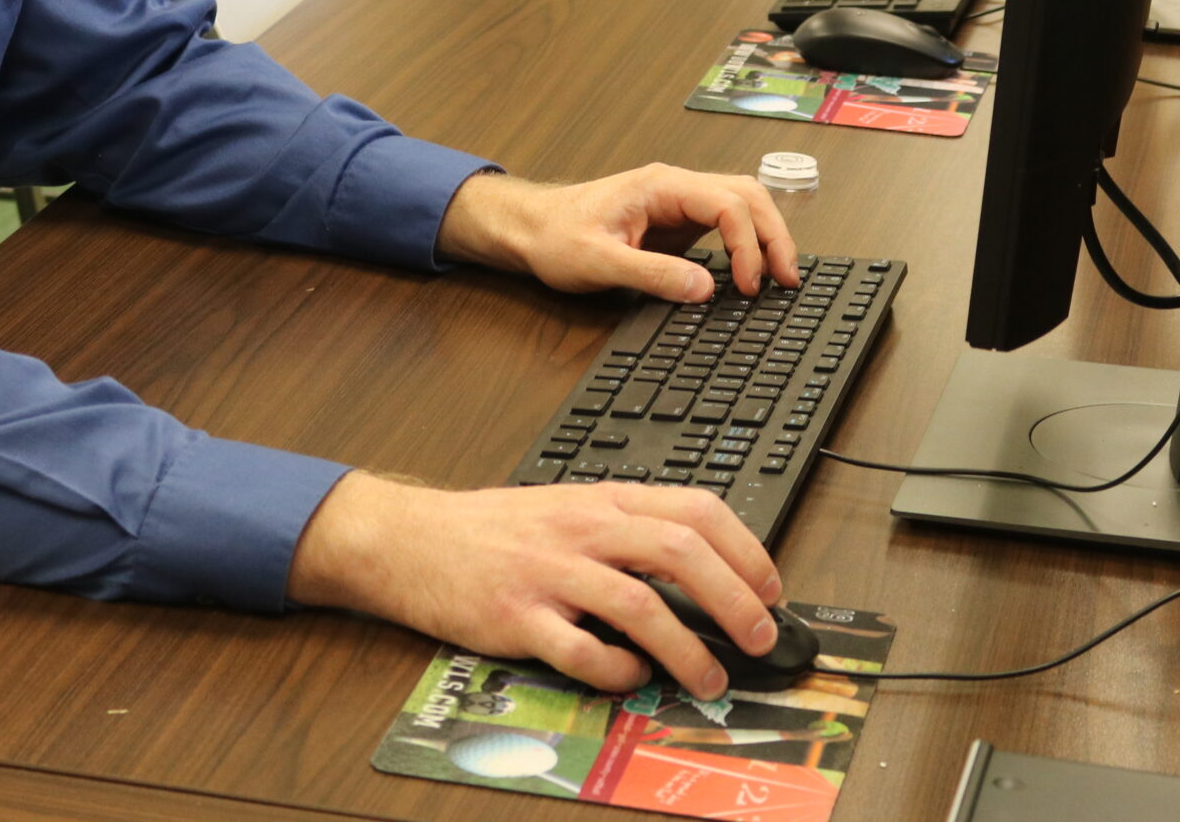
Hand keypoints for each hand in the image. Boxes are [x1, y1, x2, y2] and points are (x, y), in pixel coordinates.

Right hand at [288, 472, 782, 695]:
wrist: (409, 539)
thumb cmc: (492, 530)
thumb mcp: (566, 509)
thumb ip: (625, 531)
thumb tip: (700, 570)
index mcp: (601, 500)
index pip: (694, 509)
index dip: (745, 549)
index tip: (771, 588)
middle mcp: (582, 529)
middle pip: (679, 551)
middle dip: (734, 599)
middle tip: (759, 638)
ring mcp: (549, 571)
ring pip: (638, 604)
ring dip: (685, 648)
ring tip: (707, 679)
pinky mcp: (516, 616)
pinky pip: (578, 649)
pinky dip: (613, 670)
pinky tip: (626, 678)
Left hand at [436, 165, 798, 301]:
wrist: (530, 229)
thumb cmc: (555, 236)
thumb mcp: (598, 261)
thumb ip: (652, 274)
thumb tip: (705, 287)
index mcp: (660, 186)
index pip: (726, 203)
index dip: (747, 244)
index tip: (747, 285)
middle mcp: (676, 188)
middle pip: (747, 196)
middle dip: (774, 236)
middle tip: (787, 280)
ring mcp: (679, 204)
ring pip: (742, 205)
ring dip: (766, 236)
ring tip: (780, 277)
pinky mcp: (677, 223)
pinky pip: (725, 225)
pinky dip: (747, 244)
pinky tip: (753, 272)